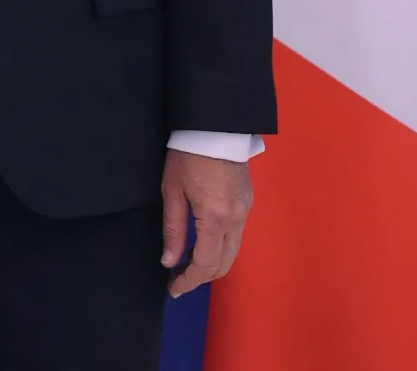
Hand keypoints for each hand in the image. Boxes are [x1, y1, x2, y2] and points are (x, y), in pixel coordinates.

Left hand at [161, 149, 253, 296]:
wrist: (215, 127)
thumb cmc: (188, 155)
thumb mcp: (172, 191)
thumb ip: (173, 229)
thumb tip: (169, 261)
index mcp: (215, 218)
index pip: (204, 264)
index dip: (188, 281)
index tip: (172, 289)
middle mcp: (236, 220)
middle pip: (223, 264)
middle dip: (201, 278)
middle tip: (177, 281)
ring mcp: (245, 212)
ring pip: (233, 252)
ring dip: (212, 264)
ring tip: (187, 266)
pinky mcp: (247, 204)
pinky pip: (236, 237)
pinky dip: (221, 249)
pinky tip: (203, 245)